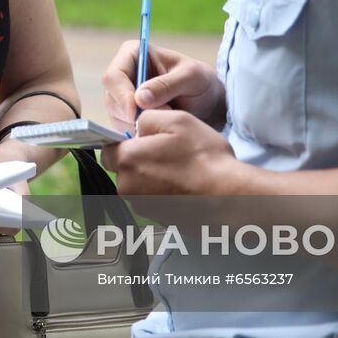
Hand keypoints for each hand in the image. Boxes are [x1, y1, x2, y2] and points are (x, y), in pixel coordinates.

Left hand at [100, 109, 240, 194]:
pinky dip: (165, 193)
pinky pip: (154, 200)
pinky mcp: (157, 219)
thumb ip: (147, 118)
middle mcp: (128, 188)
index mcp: (128, 160)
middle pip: (124, 168)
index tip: (144, 139)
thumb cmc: (205, 159)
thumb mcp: (177, 120)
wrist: (230, 198)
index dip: (125, 141)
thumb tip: (137, 128)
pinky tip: (186, 185)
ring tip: (182, 170)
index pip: (107, 148)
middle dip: (141, 159)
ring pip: (139, 184)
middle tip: (170, 152)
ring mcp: (142, 207)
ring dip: (154, 177)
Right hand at [102, 40, 225, 131]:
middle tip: (162, 116)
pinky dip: (140, 133)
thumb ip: (166, 85)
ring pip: (116, 116)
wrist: (208, 102)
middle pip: (112, 98)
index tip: (134, 112)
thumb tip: (139, 98)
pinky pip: (124, 129)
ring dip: (138, 125)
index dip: (121, 95)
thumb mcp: (190, 78)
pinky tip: (160, 128)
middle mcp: (123, 74)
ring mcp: (123, 96)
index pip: (114, 76)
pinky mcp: (127, 116)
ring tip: (167, 118)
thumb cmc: (201, 82)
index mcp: (133, 54)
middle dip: (132, 113)